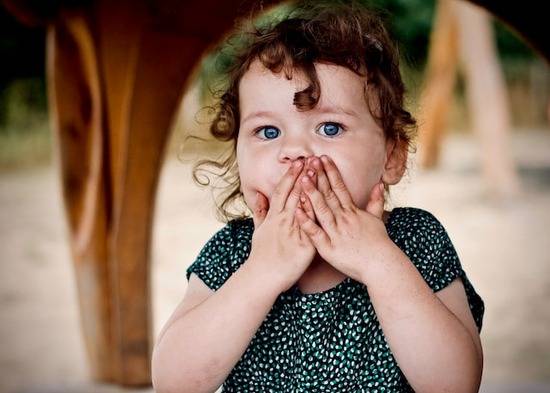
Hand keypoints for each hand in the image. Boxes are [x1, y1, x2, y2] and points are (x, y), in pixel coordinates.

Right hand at [249, 159, 315, 291]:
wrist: (263, 277)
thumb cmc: (261, 255)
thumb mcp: (258, 230)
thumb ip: (260, 212)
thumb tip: (259, 196)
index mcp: (274, 217)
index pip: (283, 191)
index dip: (290, 176)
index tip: (298, 162)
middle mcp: (283, 221)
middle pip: (294, 194)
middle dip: (303, 176)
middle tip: (310, 159)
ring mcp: (293, 232)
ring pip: (304, 206)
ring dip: (311, 189)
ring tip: (317, 173)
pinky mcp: (304, 246)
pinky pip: (313, 229)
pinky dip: (316, 215)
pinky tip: (323, 203)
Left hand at [294, 155, 390, 281]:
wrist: (381, 266)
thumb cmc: (379, 244)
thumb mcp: (377, 220)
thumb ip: (376, 201)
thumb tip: (380, 184)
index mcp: (353, 212)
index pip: (340, 187)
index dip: (331, 172)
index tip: (323, 158)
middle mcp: (344, 219)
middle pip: (329, 195)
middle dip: (319, 177)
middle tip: (309, 161)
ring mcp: (336, 233)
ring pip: (321, 210)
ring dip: (311, 194)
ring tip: (302, 179)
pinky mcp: (329, 248)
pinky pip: (315, 233)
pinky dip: (306, 222)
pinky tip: (297, 211)